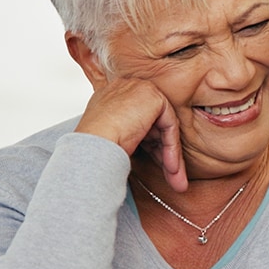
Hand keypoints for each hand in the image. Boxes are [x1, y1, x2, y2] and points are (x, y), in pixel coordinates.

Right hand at [73, 77, 185, 191]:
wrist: (93, 146)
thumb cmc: (95, 148)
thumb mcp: (111, 136)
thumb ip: (129, 133)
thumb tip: (145, 146)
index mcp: (110, 95)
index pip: (138, 118)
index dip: (148, 144)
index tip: (155, 165)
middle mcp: (124, 87)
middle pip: (153, 122)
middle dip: (162, 152)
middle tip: (170, 176)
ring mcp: (139, 88)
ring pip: (163, 126)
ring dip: (170, 155)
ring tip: (176, 180)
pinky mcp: (152, 96)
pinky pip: (169, 124)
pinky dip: (172, 148)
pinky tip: (172, 168)